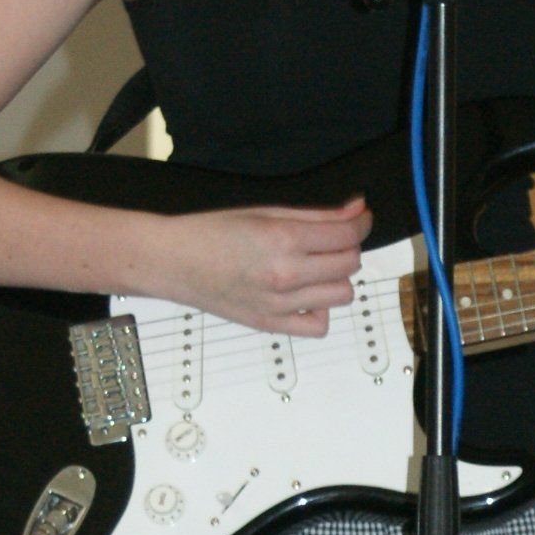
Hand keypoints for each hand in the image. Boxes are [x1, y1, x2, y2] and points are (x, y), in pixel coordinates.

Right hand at [154, 196, 369, 334]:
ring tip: (315, 267)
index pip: (347, 235)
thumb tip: (357, 209)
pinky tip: (305, 294)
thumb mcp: (266, 211)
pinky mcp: (272, 325)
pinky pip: (319, 325)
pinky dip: (320, 310)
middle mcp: (286, 274)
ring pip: (341, 294)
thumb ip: (317, 215)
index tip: (360, 218)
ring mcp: (280, 304)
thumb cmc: (212, 232)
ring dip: (336, 277)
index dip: (360, 223)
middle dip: (348, 247)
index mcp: (284, 239)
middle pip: (349, 264)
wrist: (174, 262)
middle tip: (330, 240)